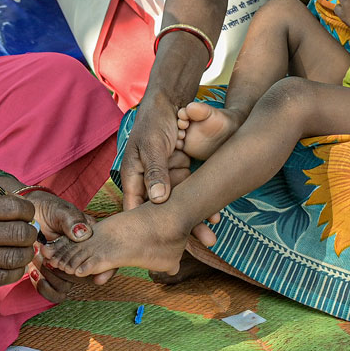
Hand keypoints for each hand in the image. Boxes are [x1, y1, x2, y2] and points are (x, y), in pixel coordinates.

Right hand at [0, 193, 42, 291]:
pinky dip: (14, 271)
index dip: (27, 211)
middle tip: (28, 232)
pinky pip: (1, 278)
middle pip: (17, 234)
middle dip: (30, 232)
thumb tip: (17, 207)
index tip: (26, 214)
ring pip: (13, 258)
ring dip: (25, 253)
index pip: (13, 208)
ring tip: (23, 249)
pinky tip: (13, 265)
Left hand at [19, 185, 95, 301]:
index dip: (105, 270)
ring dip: (54, 278)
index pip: (104, 258)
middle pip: (85, 276)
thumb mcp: (61, 211)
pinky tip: (35, 273)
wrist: (27, 215)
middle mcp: (79, 255)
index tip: (91, 275)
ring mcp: (64, 265)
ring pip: (67, 285)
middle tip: (51, 258)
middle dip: (68, 271)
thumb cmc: (48, 208)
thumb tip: (83, 234)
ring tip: (41, 260)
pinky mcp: (48, 273)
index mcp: (89, 239)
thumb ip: (73, 221)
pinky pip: (52, 290)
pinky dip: (44, 285)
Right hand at [116, 107, 218, 244]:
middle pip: (160, 213)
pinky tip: (216, 216)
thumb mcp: (152, 145)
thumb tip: (156, 200)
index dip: (141, 231)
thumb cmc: (154, 120)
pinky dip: (202, 203)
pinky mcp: (180, 172)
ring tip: (212, 237)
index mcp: (133, 176)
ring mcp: (165, 178)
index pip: (134, 210)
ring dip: (194, 220)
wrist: (171, 100)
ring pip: (179, 206)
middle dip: (177, 230)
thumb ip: (155, 171)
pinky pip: (191, 193)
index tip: (152, 250)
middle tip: (194, 247)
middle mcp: (148, 181)